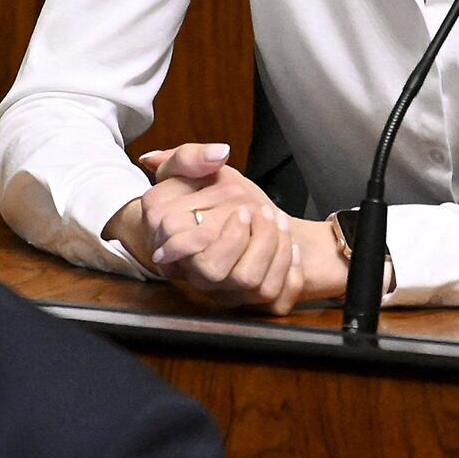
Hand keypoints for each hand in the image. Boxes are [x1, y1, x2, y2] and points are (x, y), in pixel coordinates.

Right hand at [106, 146, 336, 314]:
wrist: (223, 222)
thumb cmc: (201, 193)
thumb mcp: (186, 168)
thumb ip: (190, 157)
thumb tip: (219, 154)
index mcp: (167, 244)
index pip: (177, 247)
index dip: (203, 234)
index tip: (236, 209)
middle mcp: (193, 274)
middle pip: (213, 270)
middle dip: (242, 238)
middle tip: (254, 211)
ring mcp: (221, 292)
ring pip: (248, 280)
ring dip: (272, 245)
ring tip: (275, 218)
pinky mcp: (250, 302)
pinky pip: (273, 298)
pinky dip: (290, 267)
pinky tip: (291, 244)